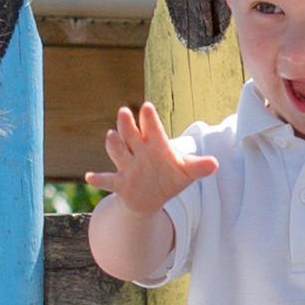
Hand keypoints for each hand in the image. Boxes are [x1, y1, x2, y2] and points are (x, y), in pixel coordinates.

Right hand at [88, 103, 216, 213]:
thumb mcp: (186, 172)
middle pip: (131, 135)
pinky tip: (90, 177)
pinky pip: (109, 180)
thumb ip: (198, 167)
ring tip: (110, 135)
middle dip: (127, 125)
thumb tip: (215, 164)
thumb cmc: (170, 177)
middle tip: (124, 111)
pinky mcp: (121, 183)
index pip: (153, 130)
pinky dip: (99, 179)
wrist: (152, 197)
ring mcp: (128, 166)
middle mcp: (139, 151)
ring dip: (114, 145)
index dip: (149, 120)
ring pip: (119, 153)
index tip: (147, 107)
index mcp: (156, 145)